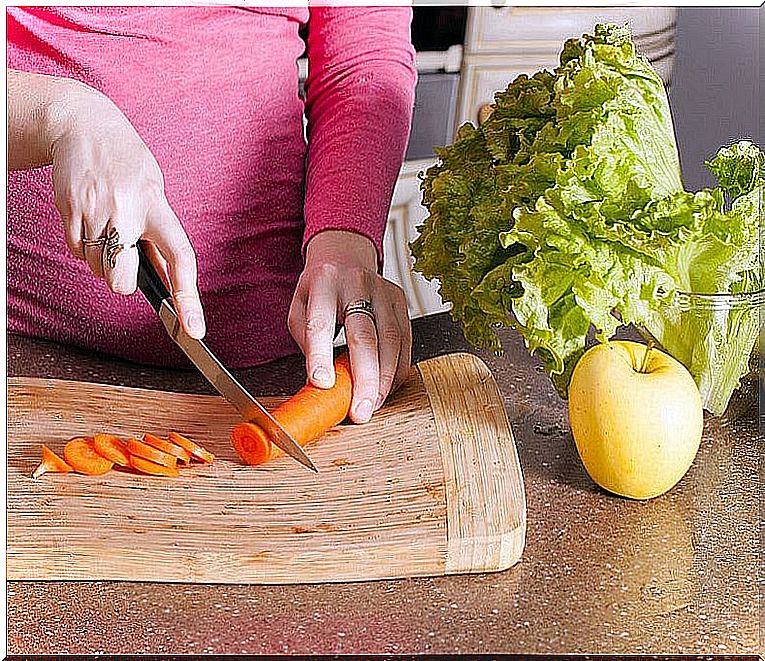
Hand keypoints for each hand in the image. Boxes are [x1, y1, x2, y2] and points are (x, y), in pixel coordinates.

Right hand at [49, 79, 205, 337]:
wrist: (82, 126)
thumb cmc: (127, 163)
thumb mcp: (154, 192)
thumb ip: (160, 237)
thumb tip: (167, 282)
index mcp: (156, 206)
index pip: (180, 258)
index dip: (188, 298)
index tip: (193, 330)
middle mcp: (125, 213)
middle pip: (121, 281)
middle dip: (124, 279)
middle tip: (126, 253)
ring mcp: (93, 214)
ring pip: (97, 270)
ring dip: (103, 258)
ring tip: (108, 222)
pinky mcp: (68, 214)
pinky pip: (77, 253)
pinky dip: (85, 246)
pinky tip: (91, 218)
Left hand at [288, 230, 411, 422]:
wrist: (346, 255)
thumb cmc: (320, 287)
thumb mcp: (299, 305)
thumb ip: (305, 338)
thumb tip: (321, 377)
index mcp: (323, 283)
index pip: (321, 323)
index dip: (320, 355)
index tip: (322, 384)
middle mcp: (356, 284)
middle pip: (365, 335)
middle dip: (364, 378)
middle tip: (359, 411)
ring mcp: (383, 291)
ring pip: (391, 339)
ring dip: (384, 378)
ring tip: (372, 405)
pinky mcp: (400, 300)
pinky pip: (405, 340)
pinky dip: (397, 369)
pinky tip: (387, 387)